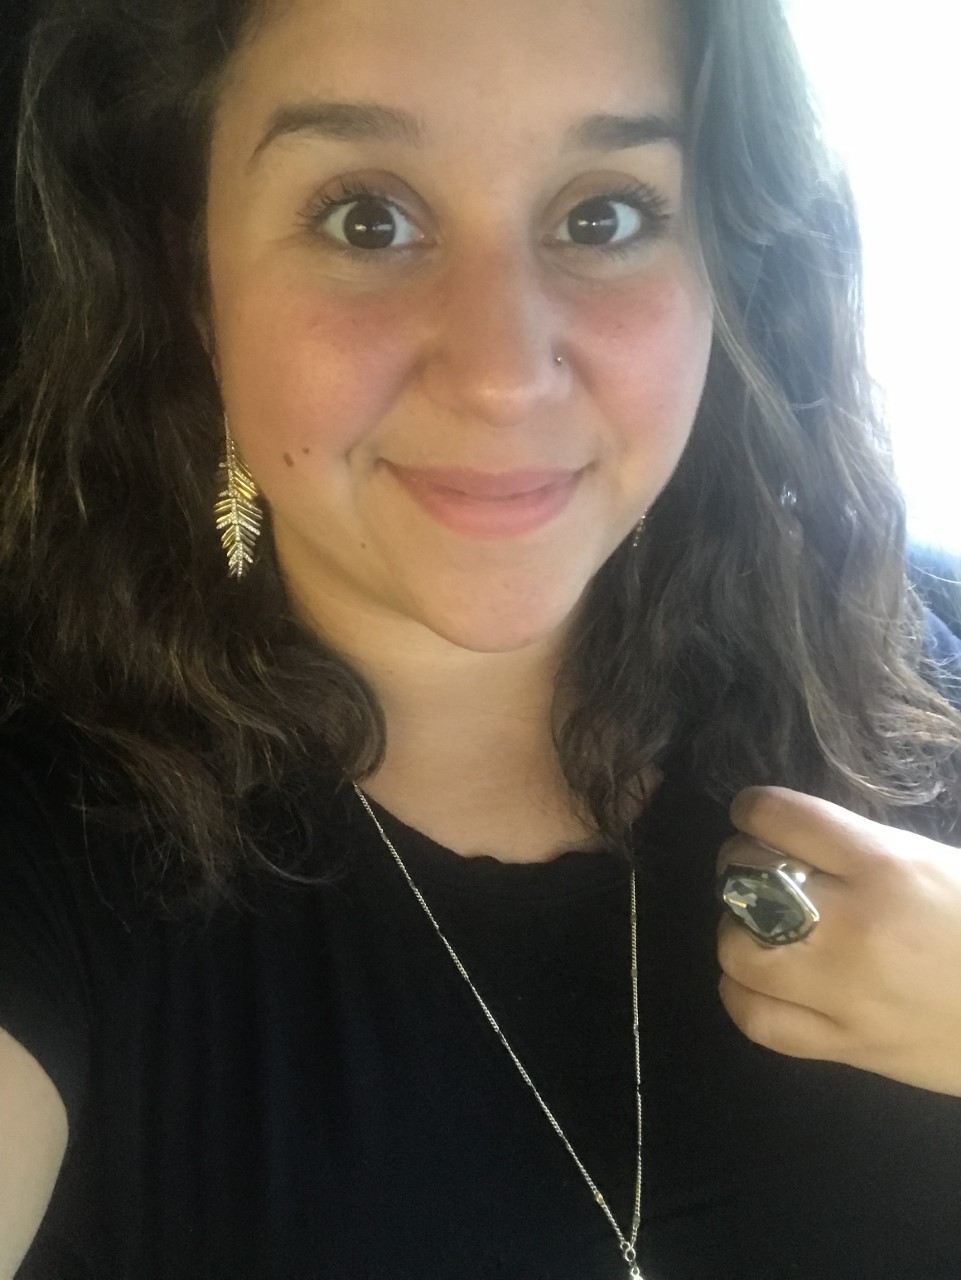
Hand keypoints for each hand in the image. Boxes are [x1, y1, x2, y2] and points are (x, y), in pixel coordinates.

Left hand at [717, 785, 960, 1095]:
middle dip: (739, 869)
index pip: (780, 819)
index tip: (753, 817)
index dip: (753, 811)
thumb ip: (862, 849)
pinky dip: (742, 993)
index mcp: (885, 865)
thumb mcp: (935, 862)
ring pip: (736, 952)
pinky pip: (758, 1020)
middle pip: (746, 882)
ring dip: (736, 932)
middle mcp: (854, 925)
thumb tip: (792, 841)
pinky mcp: (847, 1046)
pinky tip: (758, 980)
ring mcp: (845, 992)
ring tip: (758, 929)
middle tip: (755, 873)